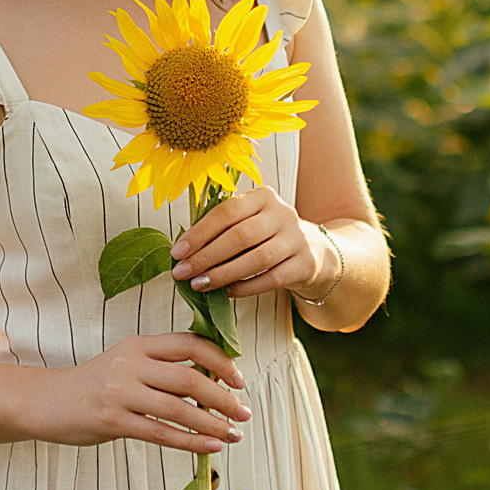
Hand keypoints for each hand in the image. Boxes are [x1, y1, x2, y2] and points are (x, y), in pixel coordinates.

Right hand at [17, 334, 249, 454]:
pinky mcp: (112, 421)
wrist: (48, 401)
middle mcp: (131, 364)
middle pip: (190, 378)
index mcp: (139, 344)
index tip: (239, 379)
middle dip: (224, 398)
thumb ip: (163, 366)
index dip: (220, 360)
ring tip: (234, 435)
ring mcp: (120, 392)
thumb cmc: (96, 384)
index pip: (189, 343)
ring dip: (213, 424)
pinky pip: (160, 433)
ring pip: (179, 410)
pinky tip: (211, 448)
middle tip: (244, 413)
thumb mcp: (128, 363)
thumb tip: (213, 379)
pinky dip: (191, 442)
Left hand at [171, 183, 324, 299]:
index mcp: (263, 196)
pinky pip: (271, 279)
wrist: (313, 252)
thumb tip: (182, 250)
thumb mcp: (249, 222)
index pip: (226, 212)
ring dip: (223, 274)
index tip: (177, 252)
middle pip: (239, 236)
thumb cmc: (267, 237)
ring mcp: (297, 238)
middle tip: (182, 272)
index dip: (199, 233)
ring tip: (199, 284)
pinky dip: (245, 288)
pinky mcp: (305, 264)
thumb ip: (221, 229)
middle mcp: (283, 213)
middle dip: (206, 256)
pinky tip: (226, 293)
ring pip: (256, 259)